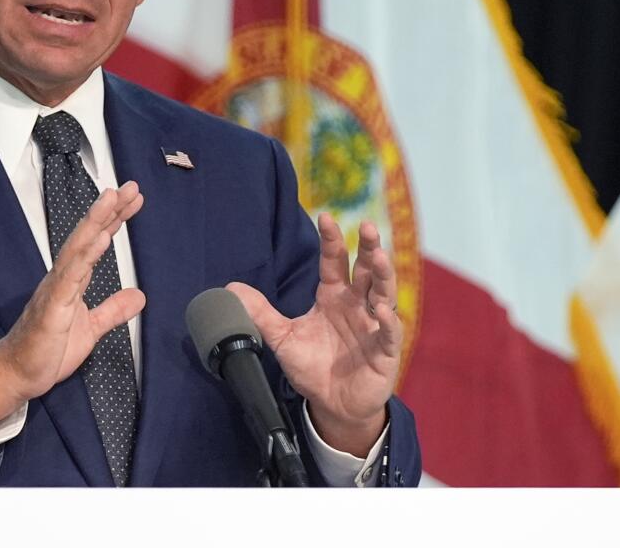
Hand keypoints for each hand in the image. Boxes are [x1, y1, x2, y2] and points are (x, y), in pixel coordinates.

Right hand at [0, 181, 145, 419]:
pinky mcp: (51, 308)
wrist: (18, 375)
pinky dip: (84, 257)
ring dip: (96, 223)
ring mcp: (55, 290)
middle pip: (88, 237)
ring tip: (113, 199)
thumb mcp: (91, 329)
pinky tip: (98, 240)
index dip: (114, 220)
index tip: (133, 199)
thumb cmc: (47, 350)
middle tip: (130, 187)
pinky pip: (69, 278)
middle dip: (109, 211)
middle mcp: (63, 278)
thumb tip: (139, 295)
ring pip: (77, 249)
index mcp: (72, 281)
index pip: (96, 243)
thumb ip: (112, 310)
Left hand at [226, 213, 401, 455]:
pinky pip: (388, 333)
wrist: (331, 404)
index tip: (325, 216)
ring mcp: (373, 326)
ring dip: (383, 276)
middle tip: (368, 226)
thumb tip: (231, 289)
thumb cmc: (312, 366)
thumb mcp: (282, 337)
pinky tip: (384, 310)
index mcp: (334, 297)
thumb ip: (261, 313)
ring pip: (383, 294)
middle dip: (368, 248)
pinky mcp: (384, 352)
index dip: (331, 240)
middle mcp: (357, 306)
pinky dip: (388, 321)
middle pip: (366, 270)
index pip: (334, 262)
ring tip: (379, 257)